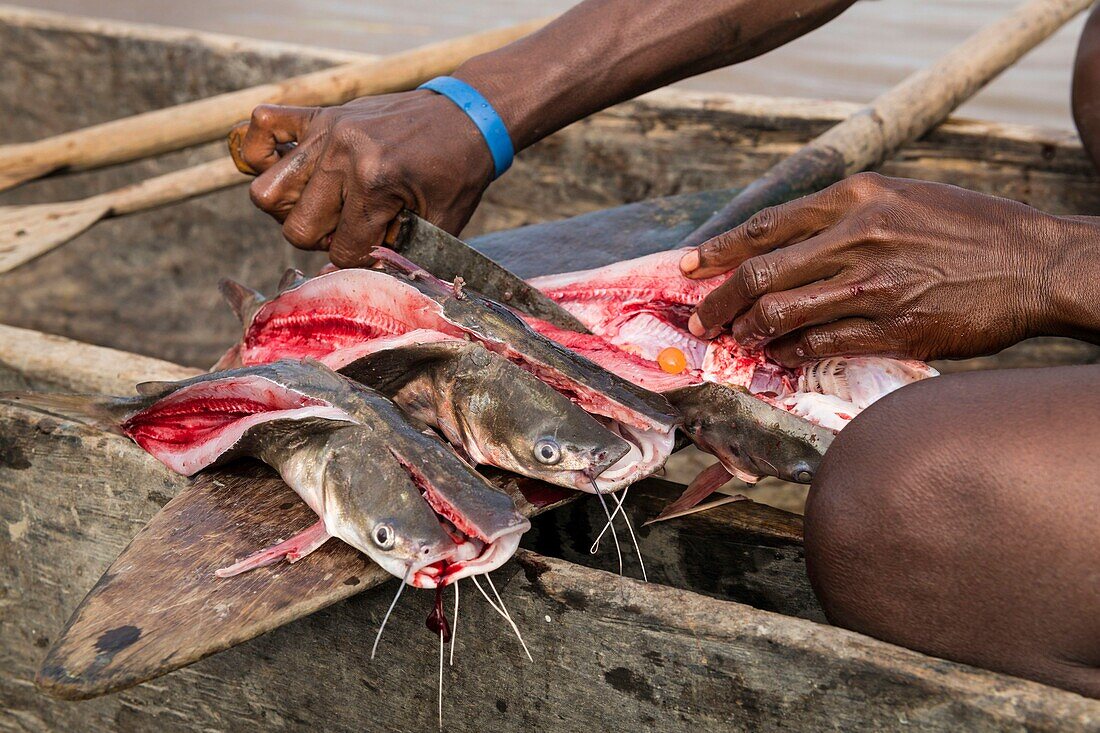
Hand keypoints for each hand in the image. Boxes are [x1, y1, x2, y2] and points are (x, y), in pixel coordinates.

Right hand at [240, 91, 494, 266]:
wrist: (467, 116)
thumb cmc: (457, 174)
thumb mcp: (441, 224)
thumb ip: (399, 256)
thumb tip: (344, 278)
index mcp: (374, 182)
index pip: (342, 250)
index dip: (361, 260)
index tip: (379, 249)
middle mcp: (341, 153)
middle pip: (297, 227)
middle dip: (324, 239)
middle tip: (352, 228)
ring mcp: (326, 130)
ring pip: (268, 191)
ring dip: (293, 209)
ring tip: (325, 205)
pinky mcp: (320, 113)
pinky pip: (262, 126)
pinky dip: (261, 151)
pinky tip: (289, 167)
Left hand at [678, 173, 1064, 365]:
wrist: (1034, 261)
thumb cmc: (967, 227)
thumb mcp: (902, 197)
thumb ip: (843, 215)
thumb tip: (783, 244)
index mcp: (857, 198)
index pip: (765, 227)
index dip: (717, 250)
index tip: (688, 268)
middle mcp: (859, 237)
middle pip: (760, 273)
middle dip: (717, 301)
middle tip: (700, 321)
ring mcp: (876, 285)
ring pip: (782, 312)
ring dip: (750, 332)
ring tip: (739, 342)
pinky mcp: (895, 328)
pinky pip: (821, 345)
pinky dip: (791, 355)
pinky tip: (780, 358)